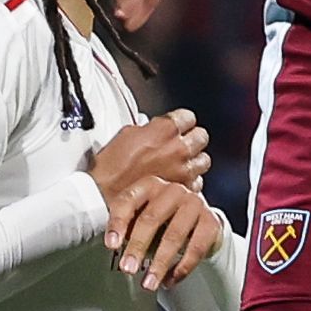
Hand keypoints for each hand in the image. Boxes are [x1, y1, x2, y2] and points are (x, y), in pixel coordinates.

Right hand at [86, 110, 208, 200]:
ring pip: (204, 160)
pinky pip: (197, 182)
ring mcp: (184, 170)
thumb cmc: (112, 167)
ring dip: (195, 160)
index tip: (177, 126)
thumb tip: (153, 127)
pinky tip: (178, 180)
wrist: (106, 194)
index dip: (181, 121)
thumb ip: (148, 128)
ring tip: (183, 163)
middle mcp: (179, 148)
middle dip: (192, 138)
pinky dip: (190, 181)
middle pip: (202, 136)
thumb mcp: (127, 134)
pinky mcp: (183, 189)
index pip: (188, 116)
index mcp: (165, 129)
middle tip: (182, 143)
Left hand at [101, 175, 226, 292]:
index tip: (111, 245)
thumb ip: (126, 228)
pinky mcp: (211, 221)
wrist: (197, 223)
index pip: (128, 201)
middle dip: (138, 246)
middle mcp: (172, 190)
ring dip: (160, 263)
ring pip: (174, 235)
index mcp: (149, 185)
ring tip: (148, 283)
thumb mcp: (141, 219)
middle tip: (127, 269)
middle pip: (151, 218)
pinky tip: (170, 281)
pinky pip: (196, 247)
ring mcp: (194, 203)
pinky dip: (182, 267)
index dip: (117, 223)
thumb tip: (112, 247)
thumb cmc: (161, 222)